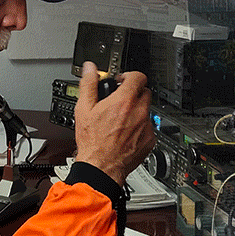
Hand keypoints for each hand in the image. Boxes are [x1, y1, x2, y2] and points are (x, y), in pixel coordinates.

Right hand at [72, 61, 154, 184]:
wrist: (101, 166)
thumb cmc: (92, 141)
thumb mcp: (84, 109)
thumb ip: (89, 85)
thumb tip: (90, 69)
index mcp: (124, 101)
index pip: (138, 76)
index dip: (129, 76)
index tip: (122, 81)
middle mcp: (139, 112)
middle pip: (144, 92)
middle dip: (133, 93)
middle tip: (120, 101)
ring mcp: (147, 126)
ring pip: (146, 110)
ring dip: (136, 111)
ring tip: (120, 120)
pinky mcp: (151, 139)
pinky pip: (149, 126)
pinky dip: (140, 127)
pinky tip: (126, 133)